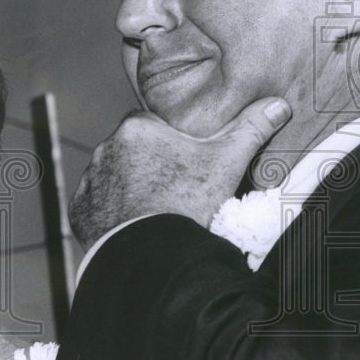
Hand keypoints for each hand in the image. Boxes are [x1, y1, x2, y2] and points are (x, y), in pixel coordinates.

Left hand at [69, 98, 290, 249]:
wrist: (152, 255)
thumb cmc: (188, 203)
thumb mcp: (227, 163)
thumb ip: (251, 129)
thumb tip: (279, 104)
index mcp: (137, 128)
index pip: (156, 125)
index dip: (174, 143)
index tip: (188, 163)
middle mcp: (106, 148)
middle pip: (134, 150)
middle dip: (151, 165)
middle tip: (176, 189)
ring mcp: (90, 182)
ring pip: (115, 177)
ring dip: (130, 188)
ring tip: (156, 210)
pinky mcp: (80, 212)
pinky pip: (98, 205)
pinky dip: (113, 213)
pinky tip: (135, 225)